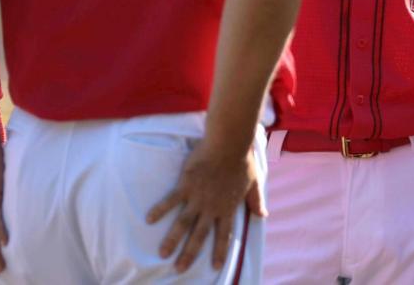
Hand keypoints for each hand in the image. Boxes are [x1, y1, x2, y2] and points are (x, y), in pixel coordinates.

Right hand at [146, 140, 259, 272]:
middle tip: (179, 269)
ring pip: (182, 224)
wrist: (229, 144)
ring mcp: (197, 198)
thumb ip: (256, 201)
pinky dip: (159, 210)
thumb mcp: (254, 183)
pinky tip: (149, 219)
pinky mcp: (186, 185)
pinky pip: (170, 201)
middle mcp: (211, 207)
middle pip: (199, 236)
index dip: (220, 251)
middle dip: (189, 254)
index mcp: (228, 208)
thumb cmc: (242, 161)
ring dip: (172, 240)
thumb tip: (263, 215)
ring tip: (162, 254)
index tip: (216, 266)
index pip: (224, 234)